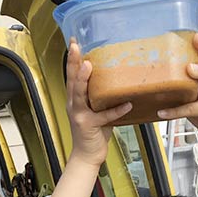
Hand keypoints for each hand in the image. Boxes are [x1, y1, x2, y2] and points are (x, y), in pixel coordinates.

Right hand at [66, 38, 132, 166]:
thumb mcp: (96, 109)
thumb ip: (101, 95)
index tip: (73, 41)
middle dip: (72, 62)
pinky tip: (126, 105)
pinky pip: (103, 117)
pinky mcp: (89, 126)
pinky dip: (115, 111)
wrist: (87, 155)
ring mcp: (79, 115)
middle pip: (71, 80)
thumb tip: (118, 77)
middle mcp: (73, 104)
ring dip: (83, 80)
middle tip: (75, 46)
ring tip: (88, 66)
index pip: (71, 75)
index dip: (71, 58)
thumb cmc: (94, 131)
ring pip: (79, 94)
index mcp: (75, 99)